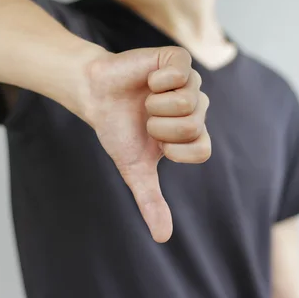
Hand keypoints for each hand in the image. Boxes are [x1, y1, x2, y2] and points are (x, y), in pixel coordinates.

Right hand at [81, 46, 210, 242]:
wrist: (95, 96)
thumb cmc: (117, 130)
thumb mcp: (134, 168)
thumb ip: (150, 200)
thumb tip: (162, 238)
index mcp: (193, 133)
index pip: (202, 150)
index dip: (174, 148)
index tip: (155, 141)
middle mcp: (196, 106)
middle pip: (195, 125)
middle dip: (160, 126)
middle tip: (146, 117)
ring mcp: (189, 81)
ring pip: (188, 101)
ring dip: (155, 105)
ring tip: (145, 99)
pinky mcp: (177, 59)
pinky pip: (180, 72)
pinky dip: (157, 80)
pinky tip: (149, 80)